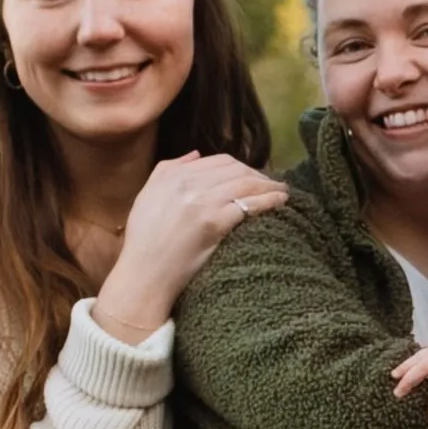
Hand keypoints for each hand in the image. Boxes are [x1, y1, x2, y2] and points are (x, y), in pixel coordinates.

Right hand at [92, 153, 285, 340]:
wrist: (144, 274)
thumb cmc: (144, 240)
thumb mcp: (147, 195)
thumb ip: (167, 169)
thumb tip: (196, 154)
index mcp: (173, 175)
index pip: (218, 161)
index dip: (241, 166)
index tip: (253, 175)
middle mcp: (188, 184)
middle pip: (236, 169)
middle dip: (258, 174)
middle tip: (273, 183)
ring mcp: (202, 202)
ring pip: (245, 183)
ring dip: (269, 185)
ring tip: (282, 191)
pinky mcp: (215, 222)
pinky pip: (249, 204)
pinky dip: (269, 200)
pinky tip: (280, 202)